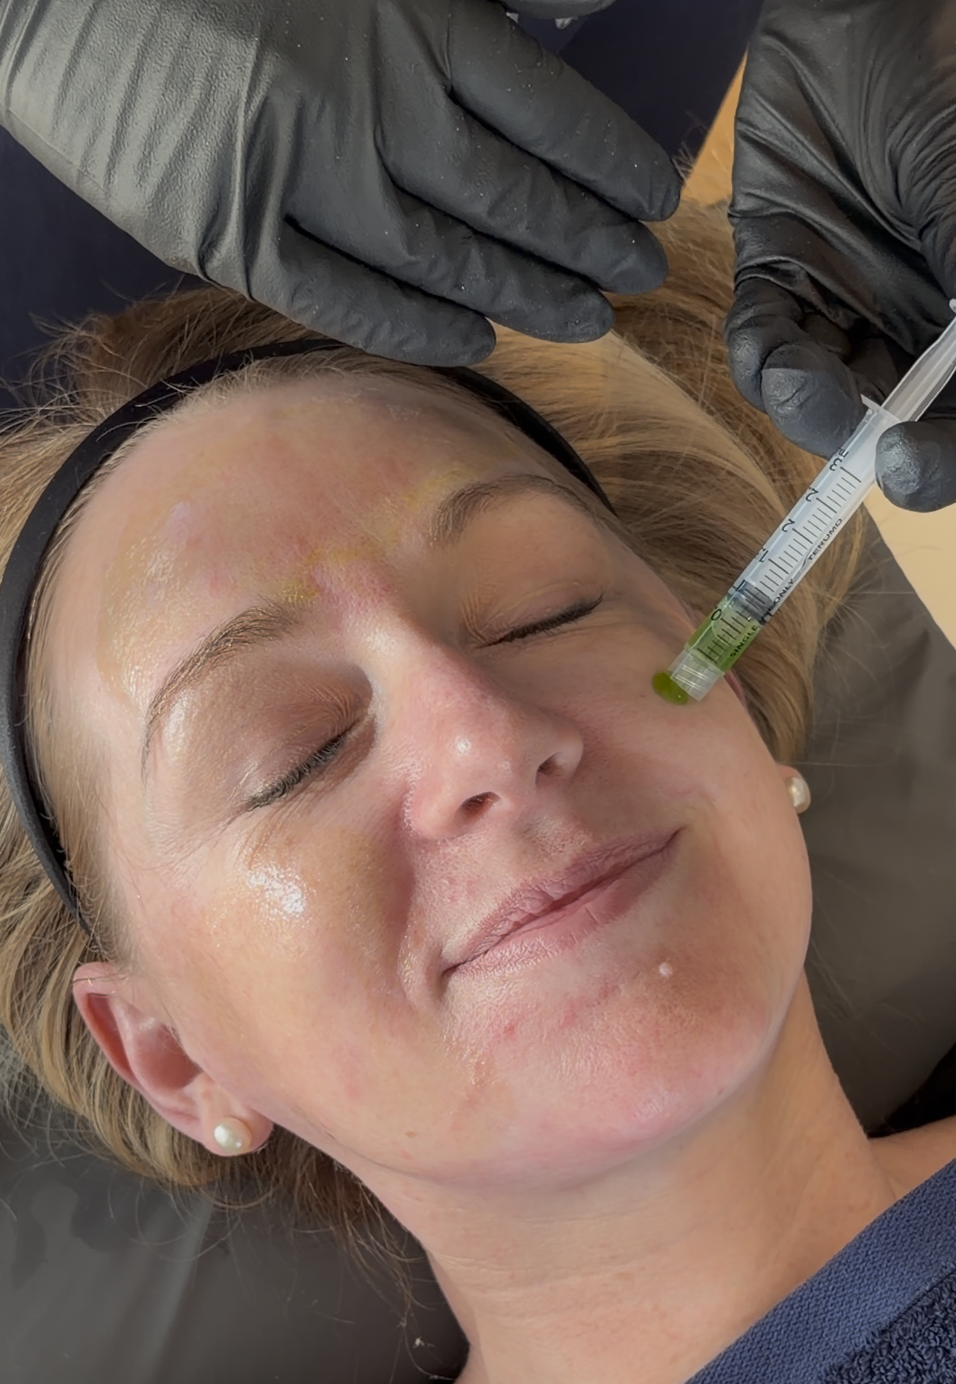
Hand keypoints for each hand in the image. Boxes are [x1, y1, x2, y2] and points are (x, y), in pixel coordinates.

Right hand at [0, 0, 676, 365]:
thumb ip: (453, 8)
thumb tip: (543, 31)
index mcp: (411, 17)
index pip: (548, 113)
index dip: (609, 170)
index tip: (649, 206)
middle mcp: (373, 101)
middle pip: (512, 198)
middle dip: (587, 244)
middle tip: (636, 278)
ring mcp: (303, 175)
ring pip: (448, 258)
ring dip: (526, 295)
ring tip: (586, 321)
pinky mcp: (234, 234)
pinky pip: (350, 299)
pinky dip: (418, 326)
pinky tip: (476, 341)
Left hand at [726, 0, 955, 510]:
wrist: (867, 0)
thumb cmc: (946, 79)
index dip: (943, 456)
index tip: (913, 466)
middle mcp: (915, 317)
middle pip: (896, 419)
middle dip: (875, 446)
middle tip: (871, 452)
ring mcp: (846, 296)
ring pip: (822, 393)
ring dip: (809, 407)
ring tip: (803, 383)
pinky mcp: (779, 268)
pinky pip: (762, 343)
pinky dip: (760, 361)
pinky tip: (774, 354)